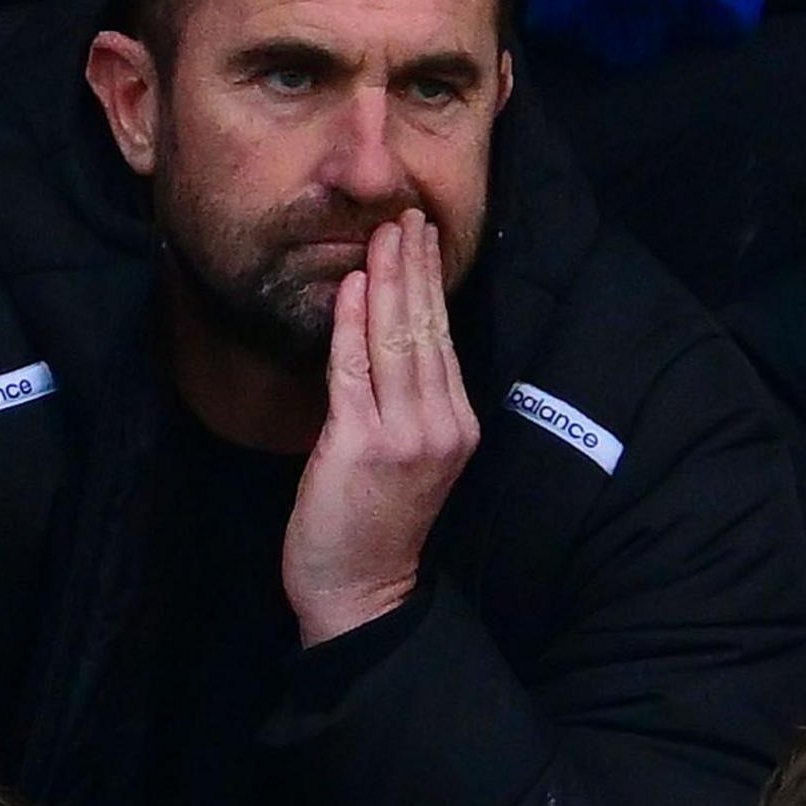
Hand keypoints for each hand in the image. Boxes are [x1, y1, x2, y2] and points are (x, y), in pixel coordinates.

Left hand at [281, 210, 479, 645]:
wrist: (360, 591)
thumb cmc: (372, 523)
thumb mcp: (402, 455)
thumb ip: (401, 402)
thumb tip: (380, 338)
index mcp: (457, 424)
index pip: (445, 338)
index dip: (432, 283)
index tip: (422, 237)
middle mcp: (441, 424)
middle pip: (428, 329)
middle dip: (415, 266)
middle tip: (405, 214)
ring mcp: (405, 435)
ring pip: (396, 341)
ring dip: (387, 281)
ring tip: (381, 235)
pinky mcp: (362, 445)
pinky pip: (354, 372)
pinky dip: (350, 325)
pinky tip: (348, 286)